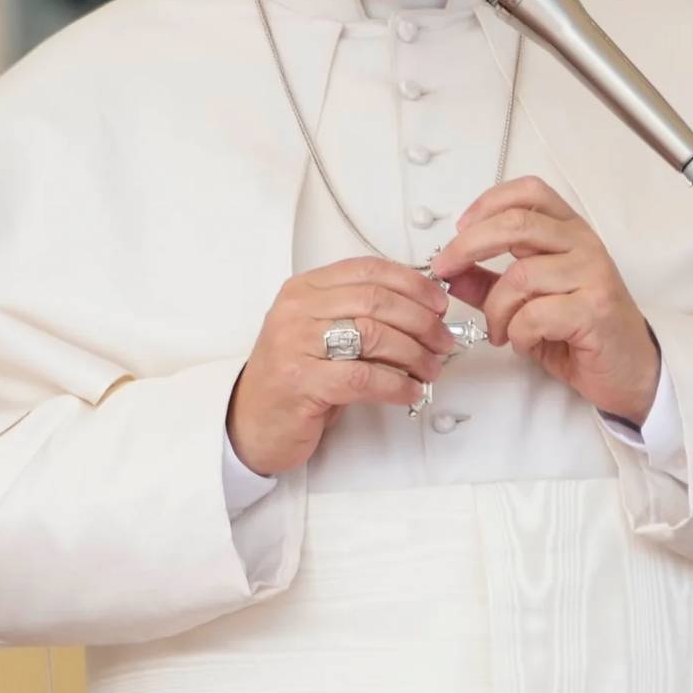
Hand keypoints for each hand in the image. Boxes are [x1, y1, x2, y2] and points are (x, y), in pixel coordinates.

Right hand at [227, 257, 455, 475]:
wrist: (250, 423)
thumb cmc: (294, 377)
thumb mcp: (321, 332)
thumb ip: (358, 314)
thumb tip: (423, 310)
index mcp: (304, 289)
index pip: (367, 270)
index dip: (412, 283)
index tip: (438, 302)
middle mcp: (297, 310)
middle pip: (376, 300)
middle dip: (421, 320)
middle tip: (443, 340)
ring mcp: (295, 345)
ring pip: (374, 335)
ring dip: (414, 353)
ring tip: (430, 368)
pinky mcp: (303, 383)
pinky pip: (364, 377)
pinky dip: (397, 384)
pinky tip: (410, 391)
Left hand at [429, 176, 660, 424]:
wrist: (631, 370)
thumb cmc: (580, 332)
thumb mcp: (527, 302)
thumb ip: (489, 283)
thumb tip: (450, 270)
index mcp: (569, 231)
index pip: (529, 192)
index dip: (488, 202)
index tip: (460, 229)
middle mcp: (584, 244)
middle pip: (516, 223)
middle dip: (468, 246)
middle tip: (445, 269)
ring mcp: (593, 274)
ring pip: (520, 276)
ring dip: (496, 310)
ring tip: (499, 331)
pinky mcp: (595, 310)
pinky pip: (534, 314)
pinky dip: (517, 333)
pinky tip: (525, 343)